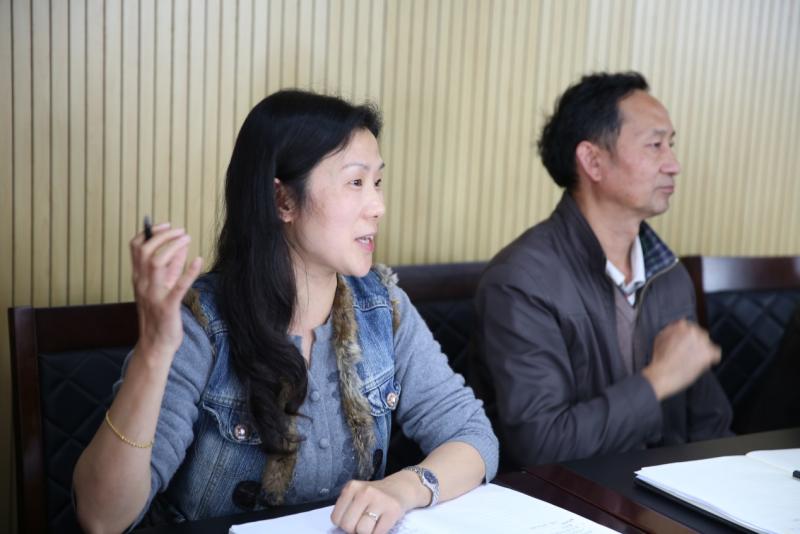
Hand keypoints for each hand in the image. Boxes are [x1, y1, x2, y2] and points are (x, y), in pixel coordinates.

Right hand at [130, 223, 202, 359]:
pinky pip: (177, 286)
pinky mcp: (167, 307)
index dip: (150, 232)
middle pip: (145, 251)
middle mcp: (142, 284)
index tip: (166, 225)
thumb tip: (181, 246)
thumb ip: (171, 267)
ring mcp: (153, 295)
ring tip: (187, 238)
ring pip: (156, 263)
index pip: (136, 248)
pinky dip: (189, 271)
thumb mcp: (164, 287)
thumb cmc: (160, 315)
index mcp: (138, 278)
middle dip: (163, 236)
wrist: (156, 345)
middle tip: (180, 231)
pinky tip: (199, 260)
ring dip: (172, 246)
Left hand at [330, 473, 422, 533]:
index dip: (343, 524)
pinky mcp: (393, 509)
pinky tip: (382, 523)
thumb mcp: (356, 495)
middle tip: (363, 523)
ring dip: (367, 532)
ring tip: (372, 523)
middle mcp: (364, 491)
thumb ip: (347, 509)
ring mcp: (379, 499)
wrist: (400, 488)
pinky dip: (378, 533)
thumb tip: (344, 530)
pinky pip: (378, 533)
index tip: (353, 519)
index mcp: (351, 487)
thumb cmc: (374, 497)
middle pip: (348, 525)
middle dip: (354, 529)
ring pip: (362, 531)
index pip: (336, 518)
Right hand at [643, 319, 720, 400]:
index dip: (686, 337)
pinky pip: (716, 353)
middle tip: (687, 354)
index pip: (690, 327)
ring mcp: (702, 342)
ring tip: (691, 360)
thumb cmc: (659, 359)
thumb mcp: (660, 338)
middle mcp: (693, 331)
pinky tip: (703, 363)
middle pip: (700, 335)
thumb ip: (671, 329)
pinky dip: (711, 358)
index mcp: (681, 325)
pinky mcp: (707, 354)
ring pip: (708, 344)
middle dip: (695, 344)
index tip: (682, 344)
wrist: (662, 374)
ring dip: (702, 351)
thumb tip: (679, 325)